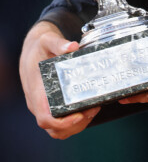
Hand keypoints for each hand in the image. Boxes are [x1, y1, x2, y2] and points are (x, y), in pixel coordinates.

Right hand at [19, 21, 99, 138]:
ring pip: (57, 129)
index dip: (61, 122)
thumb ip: (59, 43)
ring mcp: (44, 106)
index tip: (78, 115)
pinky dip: (74, 122)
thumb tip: (73, 47)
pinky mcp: (50, 105)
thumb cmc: (39, 47)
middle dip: (75, 124)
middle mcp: (38, 103)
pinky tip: (87, 109)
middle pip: (54, 128)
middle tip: (92, 109)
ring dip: (76, 125)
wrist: (32, 49)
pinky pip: (60, 122)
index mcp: (37, 91)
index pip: (45, 117)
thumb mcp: (47, 40)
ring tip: (93, 109)